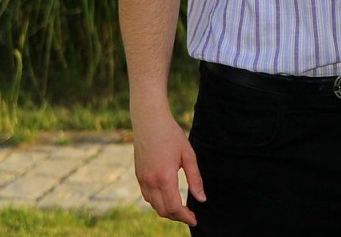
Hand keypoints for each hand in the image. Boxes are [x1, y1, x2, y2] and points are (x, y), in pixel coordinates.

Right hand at [132, 111, 205, 225]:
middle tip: (190, 215)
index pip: (174, 207)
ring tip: (181, 208)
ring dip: (167, 210)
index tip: (195, 219)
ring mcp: (142, 180)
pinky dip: (158, 202)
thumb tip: (202, 198)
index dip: (185, 217)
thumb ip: (195, 179)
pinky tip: (167, 198)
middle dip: (177, 216)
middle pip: (163, 210)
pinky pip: (147, 196)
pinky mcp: (138, 176)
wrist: (149, 121)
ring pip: (154, 205)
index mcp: (165, 177)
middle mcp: (150, 182)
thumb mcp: (188, 155)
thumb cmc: (172, 135)